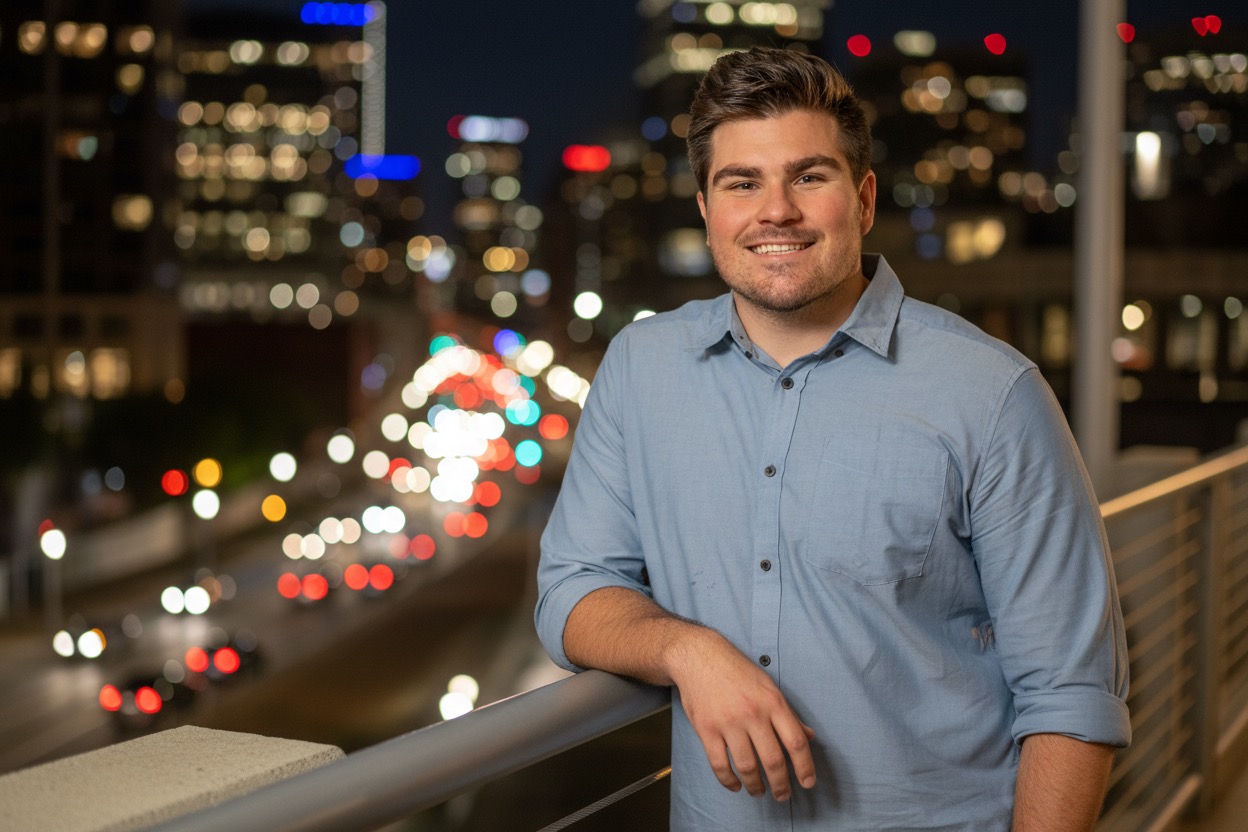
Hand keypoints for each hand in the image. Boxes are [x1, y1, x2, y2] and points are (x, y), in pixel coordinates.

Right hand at [667, 631, 816, 801]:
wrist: (698, 656)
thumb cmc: (736, 670)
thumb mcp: (768, 686)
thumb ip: (788, 714)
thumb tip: (809, 736)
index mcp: (772, 702)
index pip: (795, 741)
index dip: (804, 767)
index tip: (808, 783)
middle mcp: (752, 713)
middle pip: (773, 760)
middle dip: (781, 785)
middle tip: (783, 796)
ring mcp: (728, 722)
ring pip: (747, 766)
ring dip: (756, 786)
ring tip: (759, 792)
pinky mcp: (706, 729)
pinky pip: (719, 764)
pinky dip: (728, 780)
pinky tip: (735, 785)